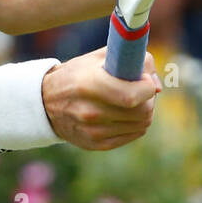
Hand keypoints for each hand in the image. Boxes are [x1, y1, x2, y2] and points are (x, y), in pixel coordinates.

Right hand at [41, 47, 159, 150]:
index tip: (144, 79)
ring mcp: (93, 132)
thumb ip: (132, 61)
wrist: (45, 103)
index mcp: (89, 85)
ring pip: (142, 124)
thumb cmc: (77, 75)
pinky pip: (133, 134)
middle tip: (140, 90)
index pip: (132, 95)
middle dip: (148, 99)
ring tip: (130, 100)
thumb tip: (156, 87)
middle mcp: (90, 112)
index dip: (147, 86)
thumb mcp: (98, 58)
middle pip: (142, 111)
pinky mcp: (96, 144)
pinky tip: (124, 113)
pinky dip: (136, 123)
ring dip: (143, 110)